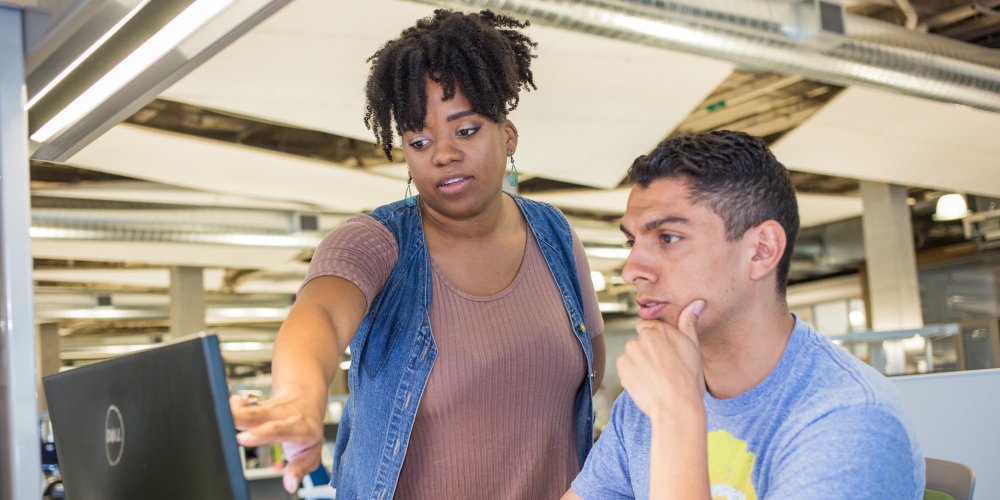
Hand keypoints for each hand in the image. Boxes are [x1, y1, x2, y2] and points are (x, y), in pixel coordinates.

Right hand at [230, 390, 324, 492]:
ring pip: (247, 408)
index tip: (243, 439)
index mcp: (298, 426)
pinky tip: (224, 409)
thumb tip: (291, 485)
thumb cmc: (307, 429)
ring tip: (219, 416)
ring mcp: (266, 408)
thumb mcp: (311, 452)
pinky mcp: (254, 405)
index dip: (261, 433)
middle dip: (241, 417)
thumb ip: (299, 469)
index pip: (279, 429)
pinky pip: (240, 403)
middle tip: (228, 423)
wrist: (306, 400)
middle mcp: (281, 414)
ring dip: (233, 411)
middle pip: (259, 414)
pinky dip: (232, 406)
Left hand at [617, 299, 705, 421]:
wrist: (676, 407)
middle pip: (640, 340)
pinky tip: (645, 383)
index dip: (656, 341)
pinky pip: (625, 366)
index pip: (649, 326)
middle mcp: (643, 336)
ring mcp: (631, 350)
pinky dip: (632, 373)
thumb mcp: (694, 348)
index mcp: (661, 329)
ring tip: (655, 378)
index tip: (664, 354)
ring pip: (632, 354)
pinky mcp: (621, 365)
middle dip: (647, 351)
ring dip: (639, 362)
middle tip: (661, 369)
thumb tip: (696, 302)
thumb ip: (689, 323)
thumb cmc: (689, 379)